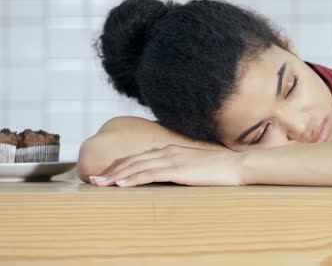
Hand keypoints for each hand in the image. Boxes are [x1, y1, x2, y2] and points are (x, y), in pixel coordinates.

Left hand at [88, 145, 244, 186]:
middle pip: (133, 160)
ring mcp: (172, 159)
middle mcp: (168, 152)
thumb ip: (179, 169)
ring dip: (115, 175)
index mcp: (171, 151)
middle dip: (111, 170)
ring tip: (99, 183)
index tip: (106, 174)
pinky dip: (132, 178)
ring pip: (136, 166)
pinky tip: (120, 184)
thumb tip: (169, 179)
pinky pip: (149, 174)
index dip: (121, 165)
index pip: (140, 158)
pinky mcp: (177, 169)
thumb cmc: (219, 169)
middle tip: (92, 179)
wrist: (236, 165)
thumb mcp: (194, 167)